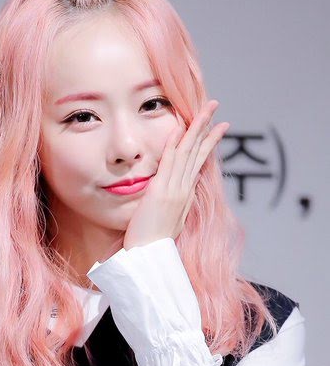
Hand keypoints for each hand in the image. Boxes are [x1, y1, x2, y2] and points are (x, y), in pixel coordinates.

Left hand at [123, 100, 229, 249]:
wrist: (148, 258)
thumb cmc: (152, 244)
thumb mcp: (168, 222)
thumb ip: (171, 206)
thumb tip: (173, 196)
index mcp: (185, 197)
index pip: (198, 163)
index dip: (207, 143)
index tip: (216, 128)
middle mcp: (184, 191)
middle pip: (198, 152)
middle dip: (208, 127)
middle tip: (216, 107)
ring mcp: (174, 190)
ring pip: (188, 153)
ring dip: (197, 128)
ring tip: (206, 109)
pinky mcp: (160, 192)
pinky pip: (170, 163)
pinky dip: (175, 144)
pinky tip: (180, 128)